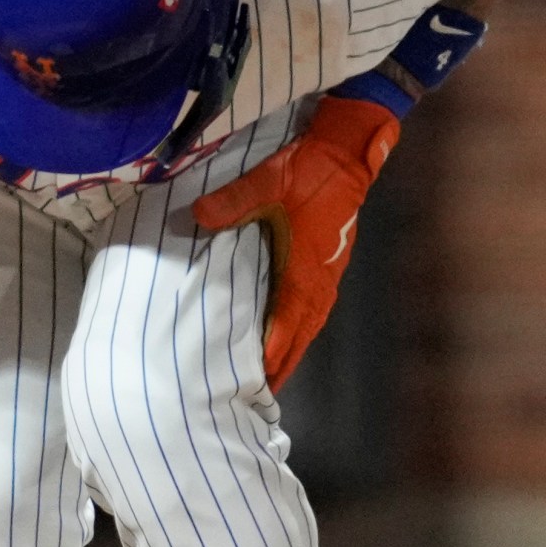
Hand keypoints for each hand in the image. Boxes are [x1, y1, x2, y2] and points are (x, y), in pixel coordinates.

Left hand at [190, 95, 401, 390]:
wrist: (348, 150)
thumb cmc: (310, 167)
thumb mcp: (267, 181)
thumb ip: (233, 202)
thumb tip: (197, 217)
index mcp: (304, 269)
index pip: (284, 325)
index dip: (270, 355)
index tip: (254, 382)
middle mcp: (319, 280)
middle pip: (299, 335)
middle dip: (280, 366)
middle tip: (259, 396)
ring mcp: (327, 273)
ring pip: (308, 324)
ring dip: (291, 350)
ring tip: (272, 376)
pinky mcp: (327, 263)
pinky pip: (312, 308)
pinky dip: (299, 328)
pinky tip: (287, 333)